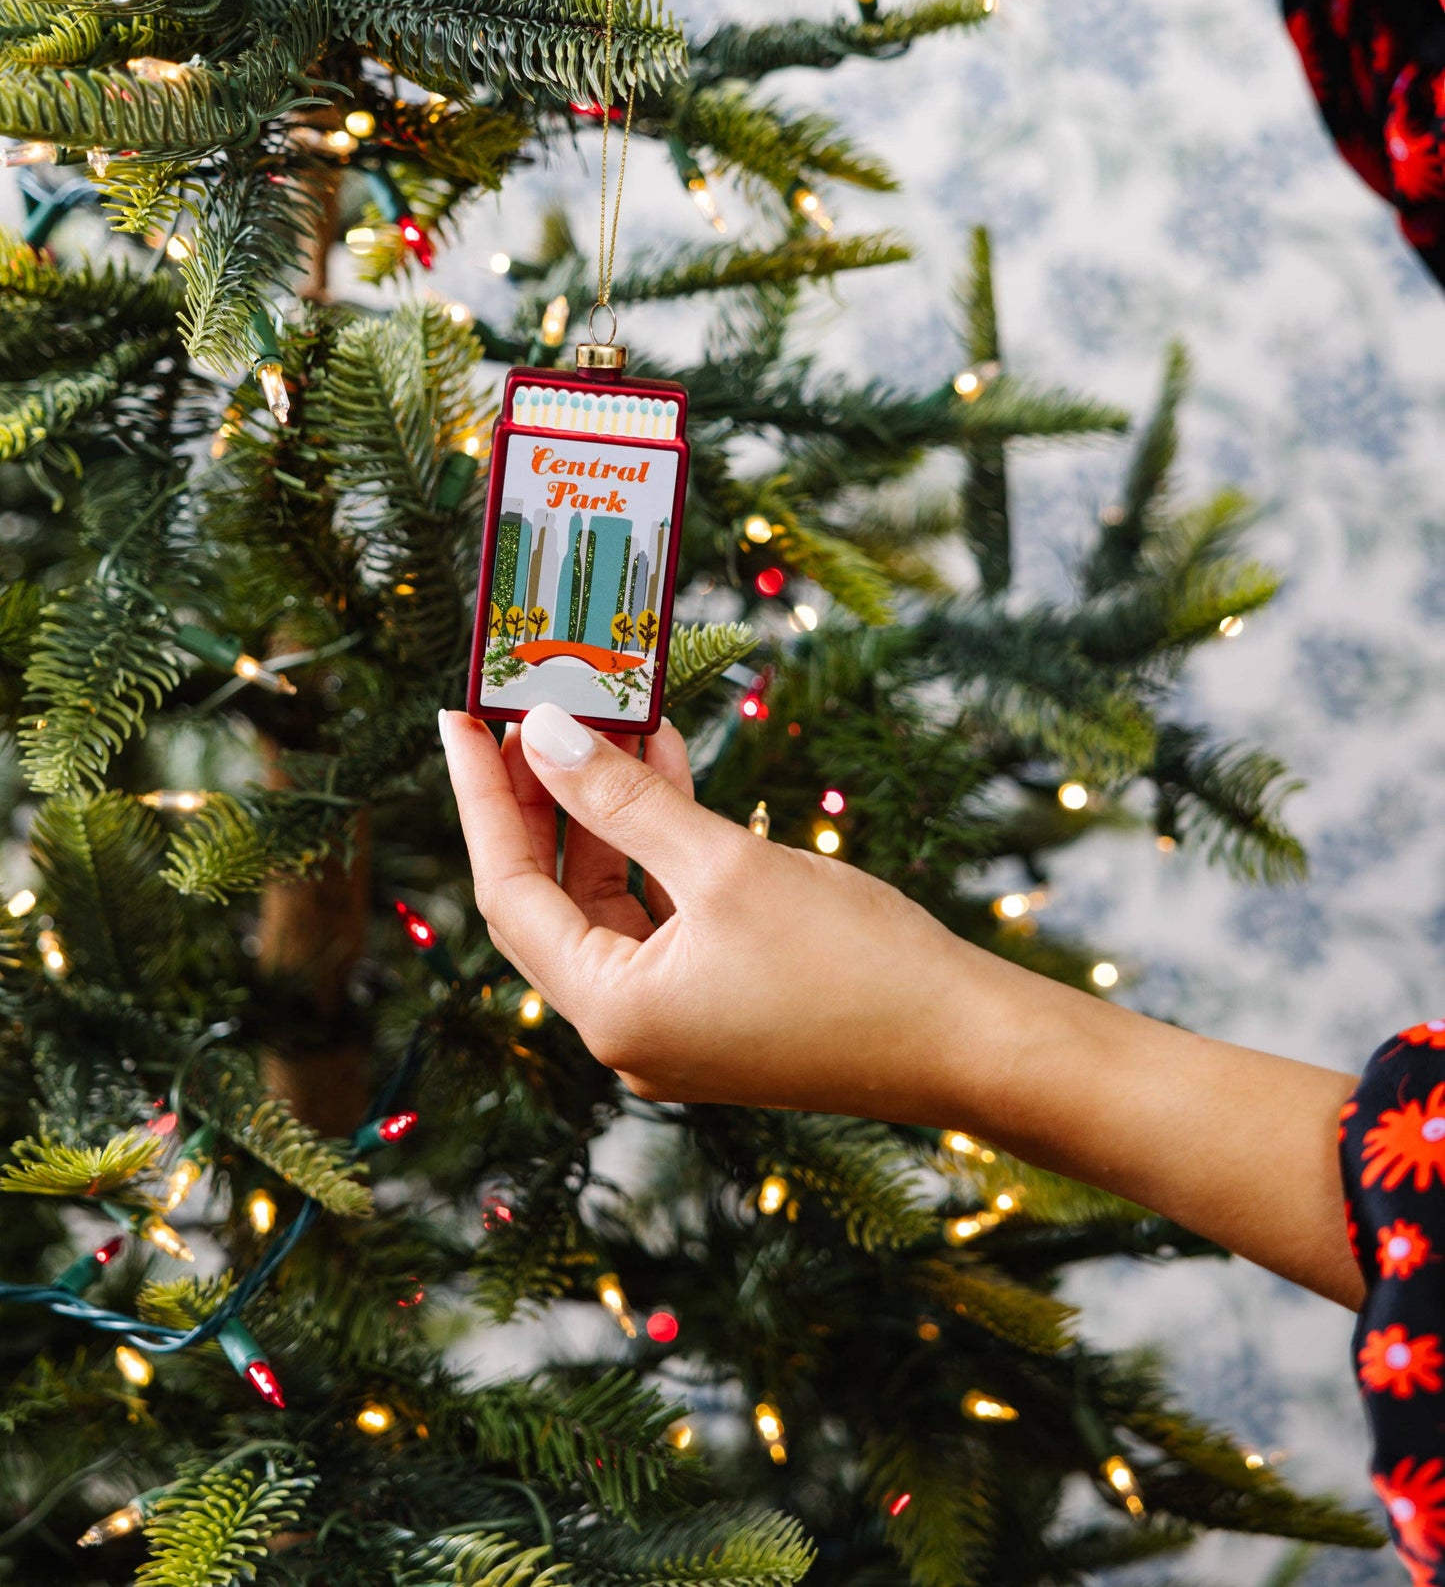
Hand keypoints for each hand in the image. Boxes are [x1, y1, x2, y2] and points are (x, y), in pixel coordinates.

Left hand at [438, 701, 972, 1120]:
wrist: (968, 1042)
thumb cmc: (854, 961)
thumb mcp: (726, 865)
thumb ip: (626, 801)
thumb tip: (544, 736)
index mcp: (611, 1013)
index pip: (508, 891)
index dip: (481, 796)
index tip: (459, 717)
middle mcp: (628, 1031)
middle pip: (550, 898)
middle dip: (540, 799)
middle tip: (527, 709)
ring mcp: (674, 1026)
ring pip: (609, 902)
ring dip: (605, 814)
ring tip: (606, 720)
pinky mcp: (719, 1011)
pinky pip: (661, 917)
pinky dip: (657, 848)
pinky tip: (670, 772)